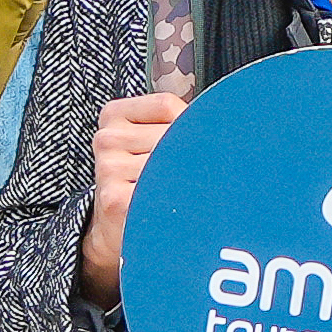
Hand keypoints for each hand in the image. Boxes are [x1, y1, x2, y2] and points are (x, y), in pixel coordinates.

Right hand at [78, 85, 189, 291]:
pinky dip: (177, 197)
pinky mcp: (116, 199)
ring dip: (186, 177)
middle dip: (191, 153)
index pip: (166, 105)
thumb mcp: (146, 138)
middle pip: (172, 134)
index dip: (187, 124)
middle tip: (192, 171)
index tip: (190, 141)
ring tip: (178, 188)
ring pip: (171, 163)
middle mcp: (107, 139)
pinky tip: (171, 202)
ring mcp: (109, 169)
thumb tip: (224, 118)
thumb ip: (174, 121)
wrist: (111, 226)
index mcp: (113, 115)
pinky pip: (162, 190)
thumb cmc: (137, 178)